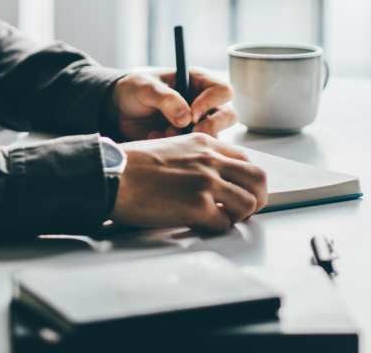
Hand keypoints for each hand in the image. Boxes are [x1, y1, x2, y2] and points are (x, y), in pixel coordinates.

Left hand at [106, 67, 236, 140]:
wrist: (119, 110)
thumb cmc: (135, 89)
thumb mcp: (145, 87)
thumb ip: (165, 98)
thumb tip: (186, 118)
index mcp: (198, 82)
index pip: (223, 90)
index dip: (212, 102)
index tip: (193, 112)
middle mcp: (204, 104)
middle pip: (228, 116)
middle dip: (210, 127)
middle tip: (189, 132)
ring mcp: (198, 125)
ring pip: (214, 138)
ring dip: (191, 140)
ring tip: (164, 133)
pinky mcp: (188, 142)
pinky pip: (195, 151)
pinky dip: (177, 149)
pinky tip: (156, 138)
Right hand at [110, 133, 267, 232]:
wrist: (113, 174)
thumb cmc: (132, 165)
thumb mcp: (172, 148)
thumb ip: (196, 158)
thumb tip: (211, 178)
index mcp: (205, 143)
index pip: (245, 159)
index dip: (247, 179)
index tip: (240, 190)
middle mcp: (211, 160)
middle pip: (257, 179)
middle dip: (257, 198)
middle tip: (244, 210)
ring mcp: (207, 182)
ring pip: (249, 203)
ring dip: (238, 215)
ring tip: (221, 219)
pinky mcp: (198, 206)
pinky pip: (224, 223)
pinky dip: (216, 228)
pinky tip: (201, 225)